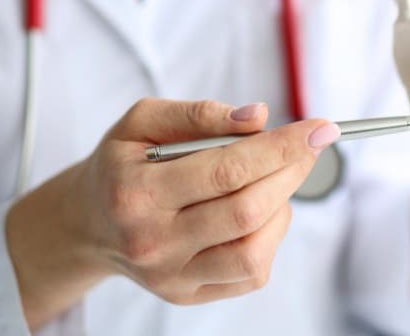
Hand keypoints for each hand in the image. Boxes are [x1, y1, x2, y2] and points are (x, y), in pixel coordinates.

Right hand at [6, 98, 338, 329]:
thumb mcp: (143, 121)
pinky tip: (259, 210)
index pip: (228, 169)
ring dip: (281, 206)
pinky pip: (251, 273)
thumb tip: (257, 117)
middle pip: (247, 210)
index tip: (320, 129)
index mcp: (137, 193)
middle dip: (292, 172)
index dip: (282, 147)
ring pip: (254, 250)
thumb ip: (199, 114)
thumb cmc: (124, 164)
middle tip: (309, 146)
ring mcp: (171, 276)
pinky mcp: (187, 295)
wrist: (89, 222)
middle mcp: (152, 242)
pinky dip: (270, 237)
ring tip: (273, 178)